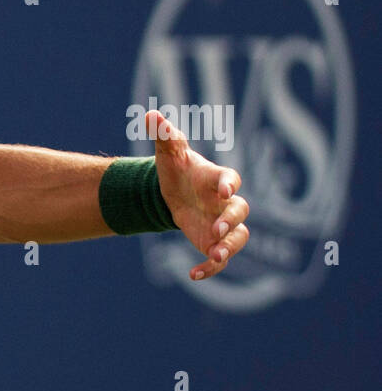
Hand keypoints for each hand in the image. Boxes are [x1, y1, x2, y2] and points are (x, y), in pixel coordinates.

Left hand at [148, 110, 249, 281]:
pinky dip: (211, 269)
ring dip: (229, 248)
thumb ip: (164, 135)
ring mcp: (223, 224)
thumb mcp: (168, 153)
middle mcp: (225, 203)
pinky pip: (220, 259)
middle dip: (230, 222)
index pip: (230, 179)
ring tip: (215, 256)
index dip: (228, 184)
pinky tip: (194, 275)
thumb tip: (151, 115)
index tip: (222, 189)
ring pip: (238, 238)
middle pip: (239, 211)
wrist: (171, 192)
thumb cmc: (177, 170)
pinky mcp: (214, 242)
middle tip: (216, 231)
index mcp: (217, 179)